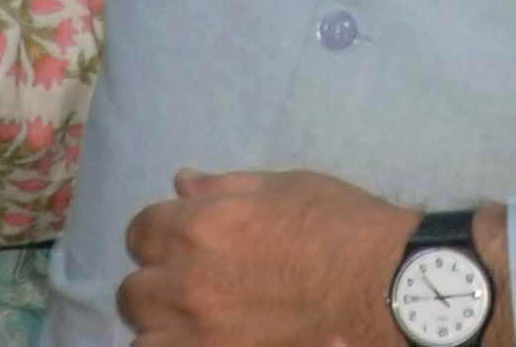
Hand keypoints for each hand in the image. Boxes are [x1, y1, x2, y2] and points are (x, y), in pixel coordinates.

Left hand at [119, 166, 417, 343]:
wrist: (381, 284)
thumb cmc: (338, 224)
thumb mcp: (282, 186)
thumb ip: (224, 188)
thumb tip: (182, 183)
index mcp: (199, 227)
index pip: (140, 233)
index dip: (159, 235)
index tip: (178, 240)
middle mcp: (187, 284)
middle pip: (134, 292)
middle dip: (156, 284)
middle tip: (188, 284)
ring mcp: (201, 335)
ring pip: (145, 337)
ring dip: (161, 327)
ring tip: (191, 321)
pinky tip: (201, 339)